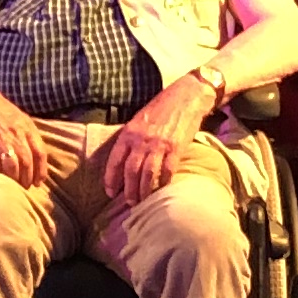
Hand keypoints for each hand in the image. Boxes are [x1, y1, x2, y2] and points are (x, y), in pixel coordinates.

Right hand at [0, 81, 57, 185]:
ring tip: (13, 185)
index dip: (41, 170)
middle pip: (27, 162)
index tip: (40, 181)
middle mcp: (16, 133)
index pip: (40, 153)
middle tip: (26, 187)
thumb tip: (32, 152)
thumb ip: (25, 132)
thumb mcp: (16, 115)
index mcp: (26, 126)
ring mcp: (0, 138)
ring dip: (14, 179)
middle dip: (28, 178)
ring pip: (12, 166)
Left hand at [96, 84, 209, 204]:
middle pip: (130, 172)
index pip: (115, 160)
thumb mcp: (138, 119)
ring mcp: (159, 145)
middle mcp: (142, 140)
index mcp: (129, 132)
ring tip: (142, 201)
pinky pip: (167, 171)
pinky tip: (161, 190)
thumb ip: (130, 138)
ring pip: (147, 175)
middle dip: (128, 190)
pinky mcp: (176, 148)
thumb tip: (123, 160)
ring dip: (143, 191)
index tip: (110, 192)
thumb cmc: (161, 107)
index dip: (111, 179)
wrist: (187, 95)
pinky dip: (163, 183)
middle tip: (129, 202)